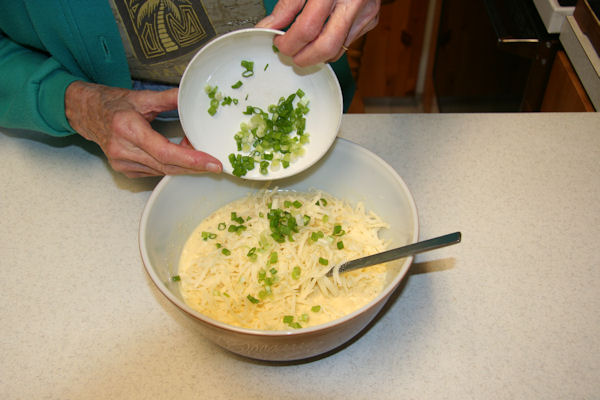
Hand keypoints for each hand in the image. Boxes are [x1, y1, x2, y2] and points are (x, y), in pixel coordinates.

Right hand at [64, 81, 221, 177]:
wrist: (85, 113)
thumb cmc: (112, 104)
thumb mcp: (141, 97)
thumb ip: (169, 98)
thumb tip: (191, 96)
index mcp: (128, 129)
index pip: (165, 152)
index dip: (191, 160)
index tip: (212, 162)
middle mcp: (123, 150)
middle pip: (167, 165)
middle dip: (194, 165)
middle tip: (215, 162)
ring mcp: (123, 163)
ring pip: (163, 170)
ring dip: (184, 164)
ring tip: (197, 151)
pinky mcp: (125, 170)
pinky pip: (155, 171)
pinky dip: (171, 164)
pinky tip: (179, 154)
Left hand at [256, 0, 379, 66]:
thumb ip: (288, 4)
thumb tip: (270, 26)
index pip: (307, 29)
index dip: (289, 42)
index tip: (278, 43)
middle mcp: (353, 2)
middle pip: (326, 47)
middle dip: (304, 58)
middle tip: (290, 55)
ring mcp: (365, 12)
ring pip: (338, 50)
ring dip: (317, 54)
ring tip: (303, 45)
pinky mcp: (371, 19)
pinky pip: (347, 42)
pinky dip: (331, 43)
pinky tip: (322, 34)